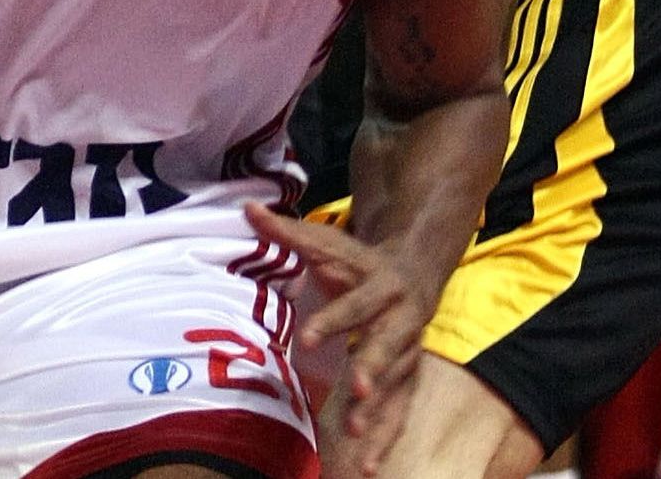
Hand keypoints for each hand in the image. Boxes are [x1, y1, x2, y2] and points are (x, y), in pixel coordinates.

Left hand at [246, 203, 431, 477]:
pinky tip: (367, 466)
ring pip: (398, 385)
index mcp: (380, 286)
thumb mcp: (327, 242)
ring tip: (360, 435)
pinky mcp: (407, 378)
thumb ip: (288, 232)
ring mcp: (408, 352)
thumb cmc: (358, 260)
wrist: (414, 269)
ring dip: (381, 412)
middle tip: (357, 390)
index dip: (333, 320)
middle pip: (388, 346)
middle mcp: (401, 321)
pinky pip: (400, 412)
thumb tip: (247, 207)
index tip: (306, 338)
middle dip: (374, 368)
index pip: (355, 304)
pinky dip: (385, 438)